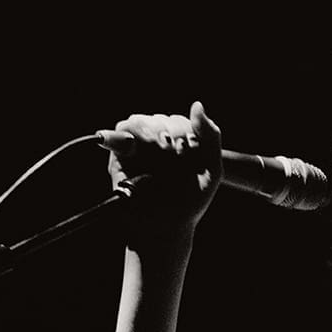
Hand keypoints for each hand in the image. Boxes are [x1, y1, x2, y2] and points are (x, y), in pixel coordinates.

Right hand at [98, 101, 221, 249]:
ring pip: (141, 120)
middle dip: (172, 130)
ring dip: (154, 129)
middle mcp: (158, 145)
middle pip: (161, 119)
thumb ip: (210, 135)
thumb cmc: (190, 201)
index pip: (180, 121)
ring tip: (164, 148)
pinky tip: (144, 143)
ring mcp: (139, 149)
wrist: (168, 226)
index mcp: (180, 145)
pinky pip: (121, 131)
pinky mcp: (120, 156)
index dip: (187, 129)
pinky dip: (132, 132)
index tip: (191, 151)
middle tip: (178, 153)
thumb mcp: (211, 168)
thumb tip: (196, 104)